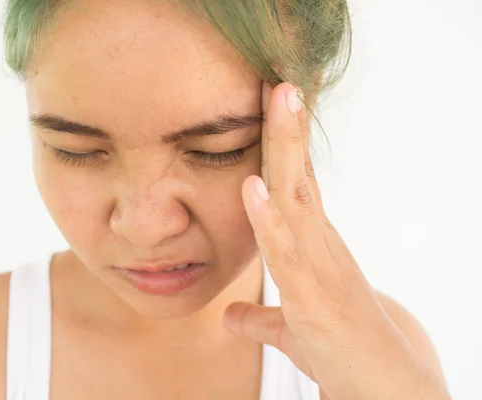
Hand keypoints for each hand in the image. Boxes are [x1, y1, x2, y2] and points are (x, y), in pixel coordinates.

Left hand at [223, 81, 449, 399]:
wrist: (384, 390)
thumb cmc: (341, 354)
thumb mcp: (291, 331)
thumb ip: (261, 318)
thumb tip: (232, 314)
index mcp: (315, 248)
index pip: (298, 186)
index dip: (283, 146)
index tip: (271, 106)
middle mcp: (321, 247)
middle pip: (299, 177)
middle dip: (287, 128)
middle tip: (278, 81)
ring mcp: (320, 267)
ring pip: (297, 198)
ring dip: (285, 149)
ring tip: (278, 101)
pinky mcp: (314, 298)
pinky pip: (287, 251)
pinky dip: (269, 218)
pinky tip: (253, 186)